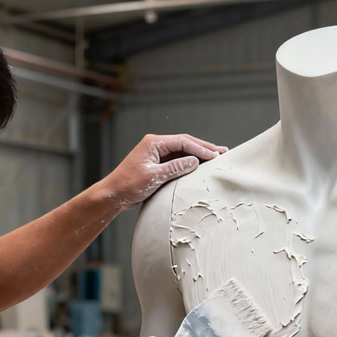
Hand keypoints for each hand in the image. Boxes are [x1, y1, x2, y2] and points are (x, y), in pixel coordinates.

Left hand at [106, 134, 227, 208]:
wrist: (113, 194)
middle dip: (204, 148)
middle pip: (185, 143)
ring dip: (199, 154)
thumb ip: (175, 167)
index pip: (183, 142)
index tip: (215, 156)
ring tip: (216, 157)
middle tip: (223, 152)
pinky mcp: (158, 164)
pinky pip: (178, 160)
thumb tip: (195, 161)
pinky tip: (201, 165)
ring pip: (183, 151)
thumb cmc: (128, 185)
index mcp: (153, 143)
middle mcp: (156, 145)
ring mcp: (157, 154)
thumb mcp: (154, 177)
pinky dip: (190, 162)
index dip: (200, 148)